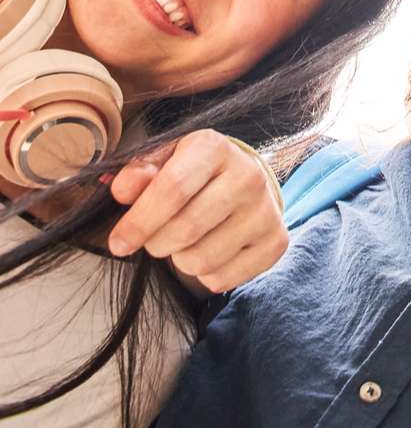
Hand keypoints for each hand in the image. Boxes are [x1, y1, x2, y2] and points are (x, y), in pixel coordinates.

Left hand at [107, 129, 287, 294]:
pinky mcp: (275, 243)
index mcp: (215, 147)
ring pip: (200, 261)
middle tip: (156, 237)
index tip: (118, 243)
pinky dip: (204, 275)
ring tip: (186, 241)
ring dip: (180, 259)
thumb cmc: (194, 173)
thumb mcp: (165, 161)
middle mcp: (248, 175)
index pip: (172, 189)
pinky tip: (210, 250)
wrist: (245, 182)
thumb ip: (139, 172)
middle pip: (185, 230)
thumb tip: (120, 190)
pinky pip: (220, 280)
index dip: (138, 221)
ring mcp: (266, 211)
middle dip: (156, 243)